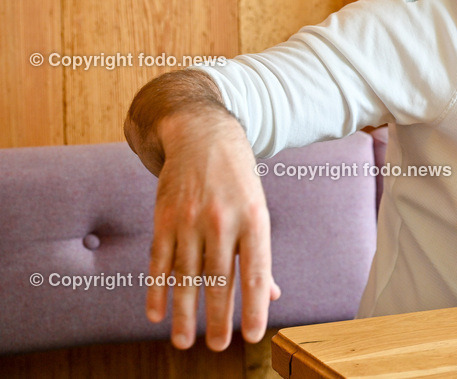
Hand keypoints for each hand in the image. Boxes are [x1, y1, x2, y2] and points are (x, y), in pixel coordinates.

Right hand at [147, 111, 280, 350]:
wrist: (201, 135)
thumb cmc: (237, 178)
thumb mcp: (258, 208)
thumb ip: (260, 253)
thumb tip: (271, 295)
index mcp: (254, 219)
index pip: (256, 271)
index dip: (254, 306)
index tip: (253, 336)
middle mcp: (222, 221)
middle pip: (219, 280)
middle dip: (219, 317)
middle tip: (218, 346)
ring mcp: (190, 220)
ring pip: (186, 276)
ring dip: (184, 313)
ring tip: (184, 342)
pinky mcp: (164, 218)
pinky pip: (159, 261)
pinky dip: (157, 290)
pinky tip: (158, 314)